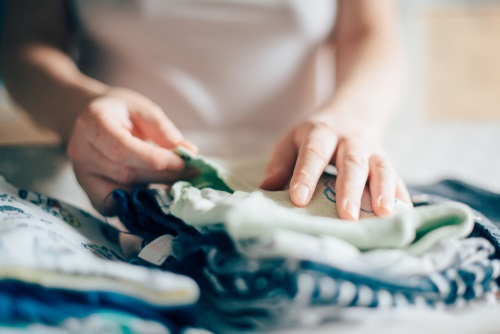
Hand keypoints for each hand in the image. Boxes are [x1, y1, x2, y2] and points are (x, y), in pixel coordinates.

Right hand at [67, 87, 196, 213]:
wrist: (88, 117)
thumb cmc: (119, 111)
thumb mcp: (143, 109)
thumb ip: (164, 130)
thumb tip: (189, 153)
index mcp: (93, 122)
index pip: (122, 149)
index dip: (155, 160)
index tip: (182, 163)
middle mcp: (81, 150)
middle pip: (124, 172)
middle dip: (161, 176)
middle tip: (189, 174)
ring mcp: (81, 173)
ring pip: (120, 192)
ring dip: (152, 192)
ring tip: (174, 183)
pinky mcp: (87, 190)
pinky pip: (109, 206)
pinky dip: (133, 204)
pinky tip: (153, 193)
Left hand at [260, 114, 411, 219]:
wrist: (353, 111)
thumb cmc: (314, 135)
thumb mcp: (292, 140)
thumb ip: (280, 163)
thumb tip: (267, 188)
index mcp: (320, 133)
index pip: (313, 153)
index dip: (306, 176)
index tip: (299, 200)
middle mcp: (349, 140)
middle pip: (351, 163)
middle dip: (350, 189)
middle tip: (348, 215)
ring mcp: (371, 150)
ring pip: (380, 167)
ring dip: (383, 190)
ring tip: (384, 214)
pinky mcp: (386, 160)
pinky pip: (397, 176)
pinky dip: (402, 195)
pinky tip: (404, 214)